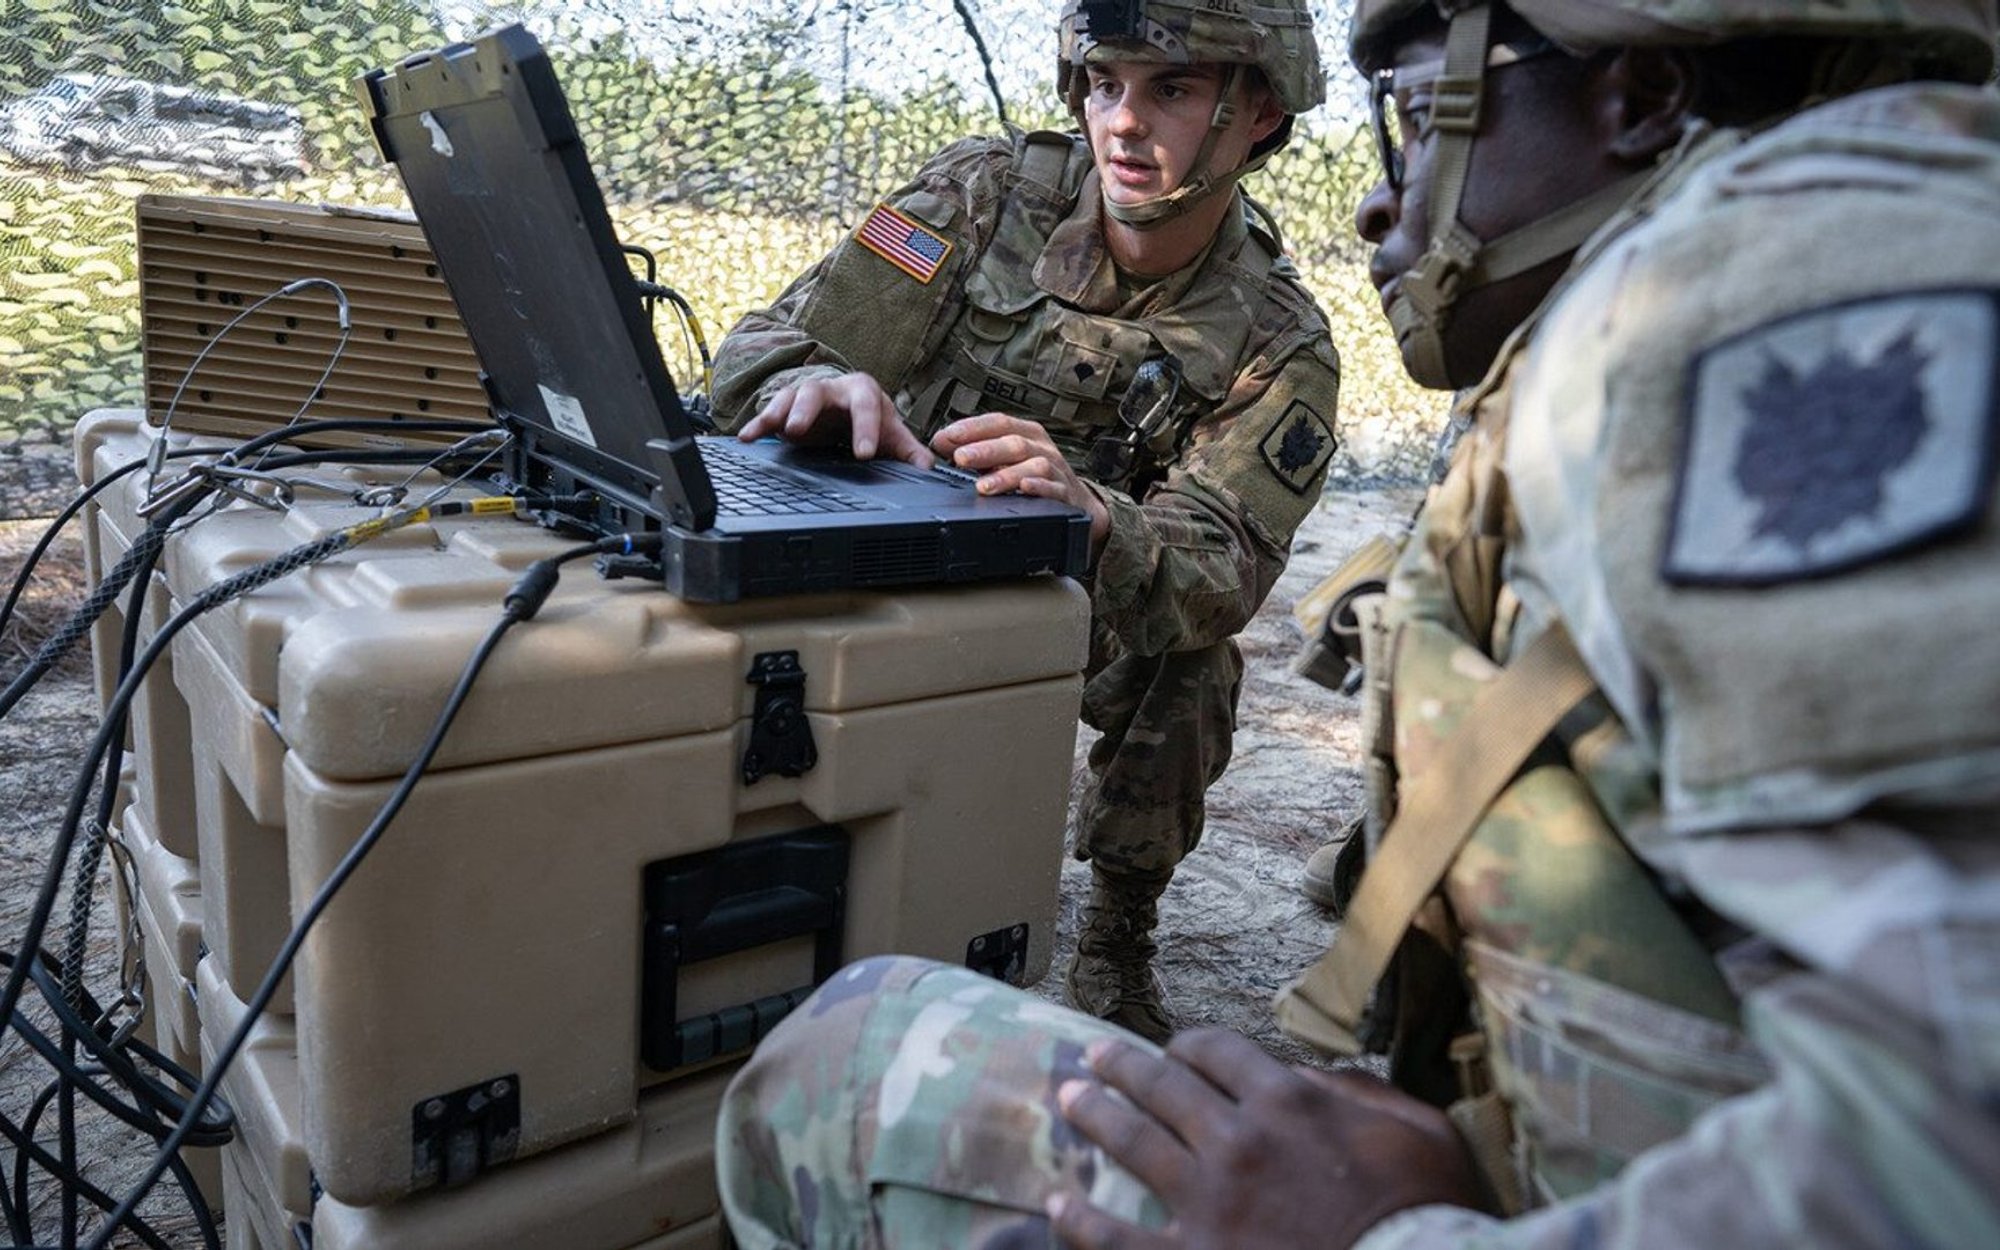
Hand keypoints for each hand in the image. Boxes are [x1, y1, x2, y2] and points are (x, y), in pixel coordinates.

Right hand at [735, 372, 933, 466]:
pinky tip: (746, 438)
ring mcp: (806, 395)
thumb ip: (908, 450)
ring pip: (790, 396)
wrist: (846, 405)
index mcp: (862, 391)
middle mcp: (832, 388)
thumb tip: (928, 467)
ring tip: (772, 430)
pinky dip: (758, 424)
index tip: (863, 453)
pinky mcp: (786, 408)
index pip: (864, 405)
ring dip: (779, 412)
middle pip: (817, 391)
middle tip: (799, 430)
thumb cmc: (869, 418)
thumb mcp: (890, 434)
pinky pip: (770, 412)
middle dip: (807, 410)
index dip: (864, 428)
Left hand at [930, 413, 1111, 558]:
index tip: (947, 436)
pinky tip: (1023, 488)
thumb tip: (940, 441)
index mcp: (1026, 433)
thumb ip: (975, 449)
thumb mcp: (1006, 458)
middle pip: (1013, 442)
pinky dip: (1038, 487)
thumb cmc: (1035, 475)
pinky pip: (1054, 488)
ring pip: (1033, 466)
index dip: (972, 428)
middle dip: (984, 450)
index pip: (998, 422)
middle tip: (959, 458)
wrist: (1076, 502)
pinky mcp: (1065, 493)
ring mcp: (1056, 469)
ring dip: (1006, 475)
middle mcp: (1042, 447)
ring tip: (982, 486)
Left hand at [1049, 1030, 1488, 1249]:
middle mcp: (1237, 1140)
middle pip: (1163, 1086)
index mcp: (1288, 1102)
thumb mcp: (1420, 1132)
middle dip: (1124, 1067)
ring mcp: (1208, 1203)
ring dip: (1095, 1116)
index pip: (1219, 1051)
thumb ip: (1364, 1093)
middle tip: (1093, 1057)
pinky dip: (1080, 1220)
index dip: (1192, 1045)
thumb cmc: (1427, 1213)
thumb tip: (1314, 1078)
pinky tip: (1057, 1204)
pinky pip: (1117, 1238)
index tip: (1177, 1049)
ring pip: (1132, 1143)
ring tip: (1068, 1100)